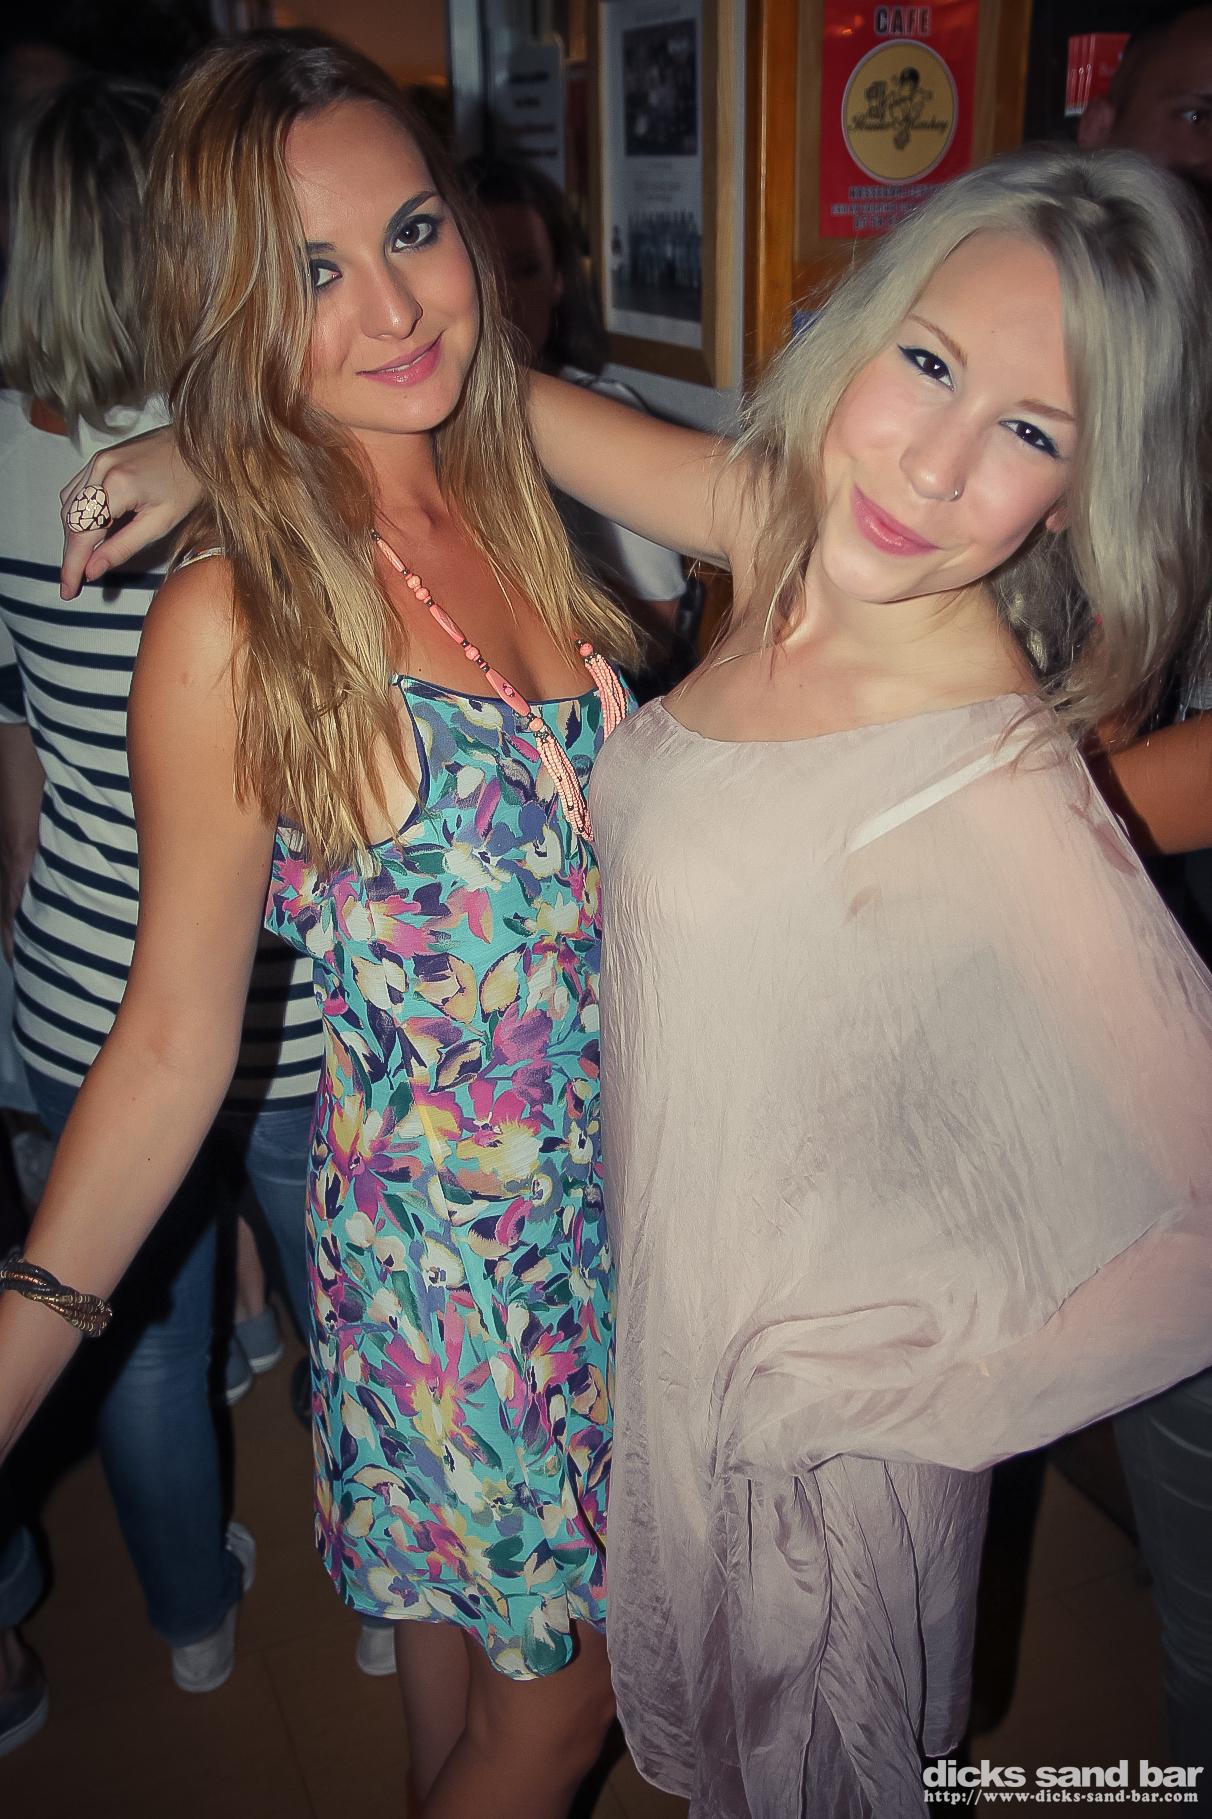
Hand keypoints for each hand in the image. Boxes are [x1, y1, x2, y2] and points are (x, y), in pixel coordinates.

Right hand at [60, 426, 201, 598]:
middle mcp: (100, 470)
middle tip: (73, 584)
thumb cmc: (187, 485)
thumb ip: (123, 547)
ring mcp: (97, 461)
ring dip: (72, 536)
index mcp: (117, 486)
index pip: (82, 534)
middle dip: (71, 555)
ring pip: (69, 506)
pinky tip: (89, 532)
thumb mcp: (161, 523)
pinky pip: (77, 491)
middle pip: (71, 521)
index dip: (72, 565)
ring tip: (81, 562)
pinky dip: (77, 515)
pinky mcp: (99, 459)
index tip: (68, 591)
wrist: (195, 445)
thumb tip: (92, 570)